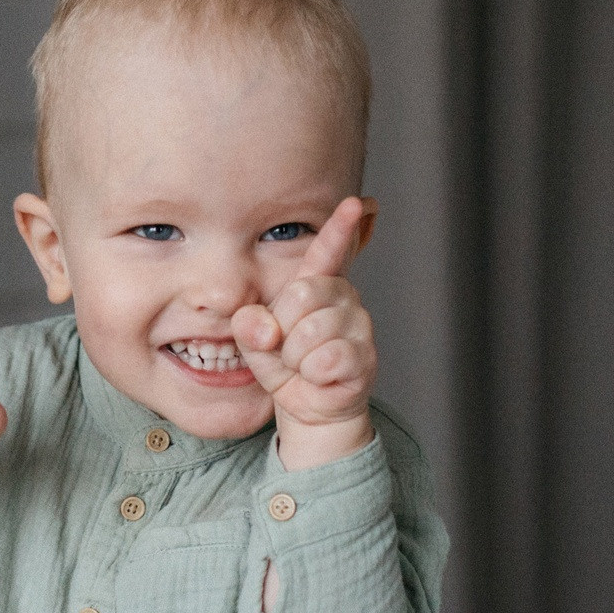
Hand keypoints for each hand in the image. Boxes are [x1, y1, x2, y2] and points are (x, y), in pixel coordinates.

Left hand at [231, 198, 376, 469]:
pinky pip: (326, 359)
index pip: (328, 252)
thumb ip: (250, 327)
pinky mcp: (363, 357)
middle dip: (282, 329)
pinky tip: (320, 377)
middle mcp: (342, 297)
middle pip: (301, 294)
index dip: (340, 229)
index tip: (355, 204)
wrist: (307, 408)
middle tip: (288, 350)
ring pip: (310, 332)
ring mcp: (357, 326)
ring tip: (304, 365)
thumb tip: (265, 328)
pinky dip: (312, 375)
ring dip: (295, 359)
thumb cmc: (284, 366)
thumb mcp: (255, 342)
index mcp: (315, 285)